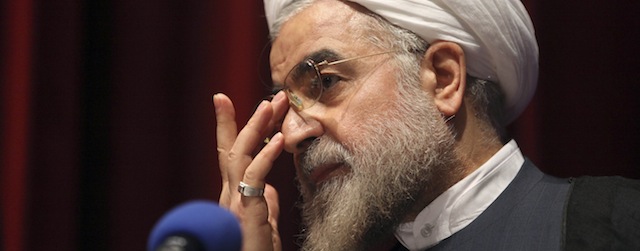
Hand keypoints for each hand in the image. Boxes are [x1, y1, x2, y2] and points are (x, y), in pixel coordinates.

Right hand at [214, 91, 288, 250]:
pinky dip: (265, 156)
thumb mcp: (266, 225)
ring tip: (272, 105)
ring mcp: (234, 202)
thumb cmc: (257, 250)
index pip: (231, 154)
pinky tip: (278, 140)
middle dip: (249, 119)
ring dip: (256, 128)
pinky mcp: (245, 211)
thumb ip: (265, 205)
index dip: (230, 127)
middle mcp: (230, 195)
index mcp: (234, 195)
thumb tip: (269, 189)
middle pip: (234, 148)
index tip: (226, 100)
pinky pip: (254, 177)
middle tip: (271, 97)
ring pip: (240, 155)